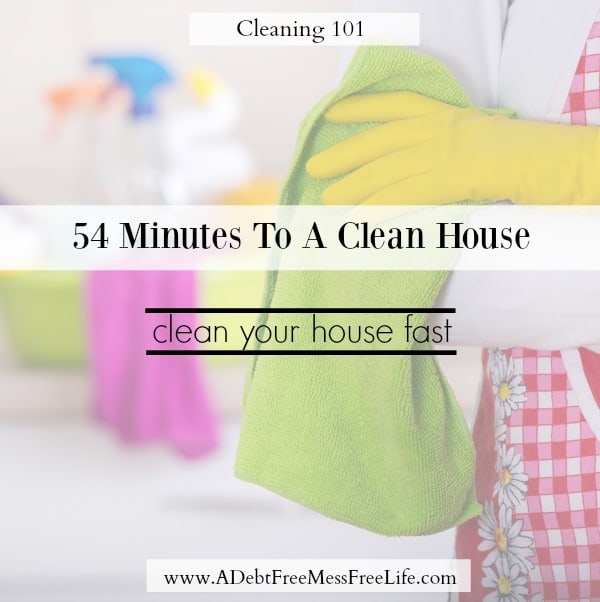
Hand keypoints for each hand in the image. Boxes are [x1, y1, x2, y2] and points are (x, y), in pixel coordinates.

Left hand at [306, 92, 599, 205]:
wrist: (532, 160)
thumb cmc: (503, 149)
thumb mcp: (466, 129)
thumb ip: (434, 137)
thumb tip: (402, 154)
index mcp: (438, 114)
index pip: (391, 106)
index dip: (359, 108)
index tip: (331, 113)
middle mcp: (432, 131)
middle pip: (377, 143)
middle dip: (343, 155)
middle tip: (313, 167)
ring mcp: (436, 156)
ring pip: (384, 173)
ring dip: (352, 188)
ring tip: (326, 200)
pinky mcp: (442, 182)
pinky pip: (402, 198)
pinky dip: (377, 210)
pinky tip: (357, 221)